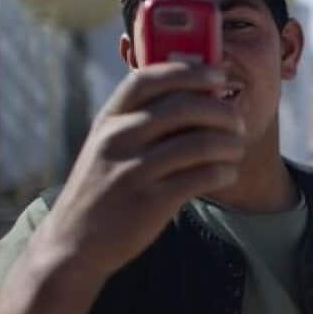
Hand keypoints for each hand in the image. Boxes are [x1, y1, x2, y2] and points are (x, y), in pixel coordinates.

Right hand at [35, 62, 246, 283]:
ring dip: (230, 143)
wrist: (73, 243)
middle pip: (183, 107)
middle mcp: (118, 140)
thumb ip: (139, 122)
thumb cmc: (103, 189)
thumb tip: (195, 96)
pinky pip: (202, 177)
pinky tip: (228, 173)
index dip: (189, 71)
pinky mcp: (150, 202)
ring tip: (238, 148)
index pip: (148, 78)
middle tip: (238, 121)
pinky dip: (224, 171)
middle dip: (221, 111)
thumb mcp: (107, 147)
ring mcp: (133, 171)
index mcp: (108, 120)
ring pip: (199, 143)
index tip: (219, 73)